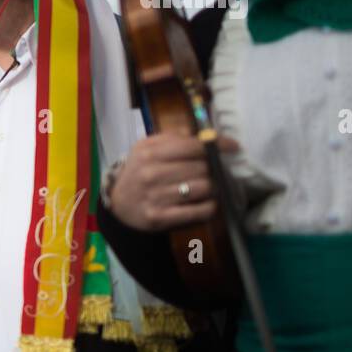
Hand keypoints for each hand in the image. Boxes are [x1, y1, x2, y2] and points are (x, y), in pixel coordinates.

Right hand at [106, 133, 238, 231]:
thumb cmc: (138, 172)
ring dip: (213, 188)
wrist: (118, 205)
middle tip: (215, 171)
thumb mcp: (145, 148)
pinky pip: (200, 211)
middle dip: (213, 168)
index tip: (233, 146)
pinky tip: (206, 203)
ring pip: (204, 188)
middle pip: (202, 167)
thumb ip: (171, 137)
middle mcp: (151, 174)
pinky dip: (210, 206)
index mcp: (149, 153)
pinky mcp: (160, 218)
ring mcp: (155, 197)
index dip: (218, 144)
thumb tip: (201, 133)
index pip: (193, 146)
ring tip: (209, 187)